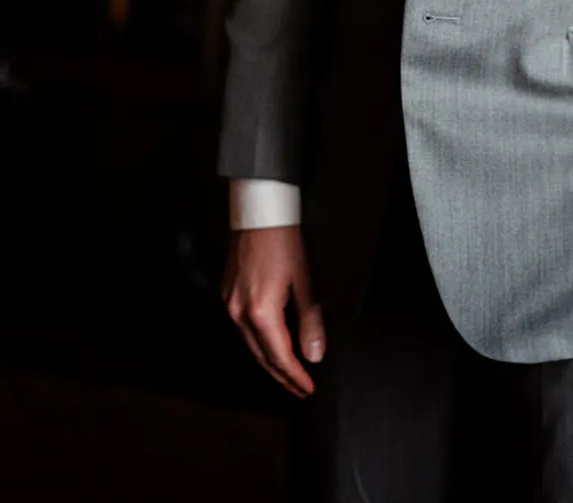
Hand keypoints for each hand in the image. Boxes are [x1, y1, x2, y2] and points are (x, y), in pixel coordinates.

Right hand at [222, 225, 324, 396]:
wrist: (259, 213)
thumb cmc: (284, 240)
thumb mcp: (305, 280)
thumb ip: (310, 320)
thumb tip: (314, 354)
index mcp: (261, 311)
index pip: (280, 356)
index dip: (295, 376)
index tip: (307, 389)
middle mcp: (240, 313)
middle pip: (262, 357)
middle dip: (282, 376)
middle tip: (299, 389)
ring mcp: (230, 304)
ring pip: (251, 346)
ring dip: (270, 362)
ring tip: (288, 373)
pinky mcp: (228, 295)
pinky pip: (243, 330)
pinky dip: (259, 344)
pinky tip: (270, 345)